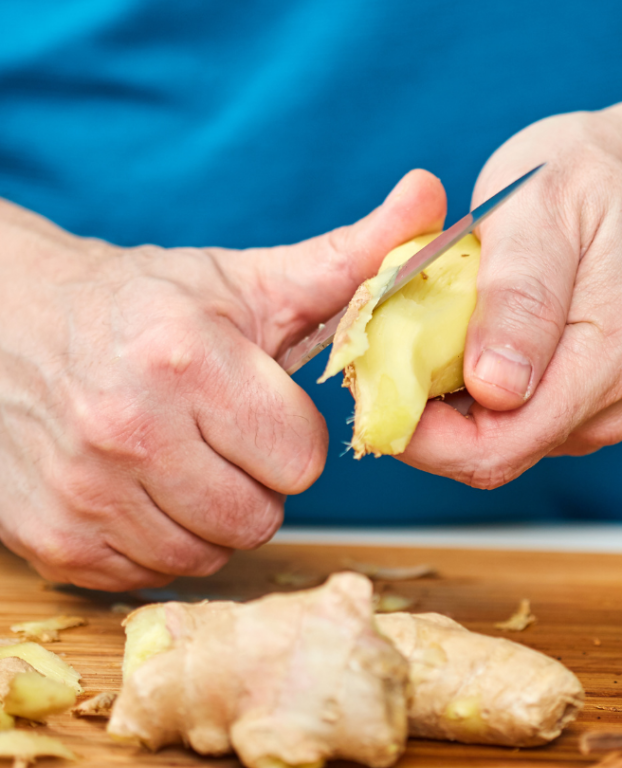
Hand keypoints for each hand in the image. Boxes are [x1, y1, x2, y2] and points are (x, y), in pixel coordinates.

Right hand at [0, 170, 445, 588]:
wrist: (12, 319)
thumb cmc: (149, 305)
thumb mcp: (251, 280)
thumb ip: (352, 255)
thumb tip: (433, 194)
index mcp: (187, 358)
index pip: (300, 458)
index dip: (293, 436)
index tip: (264, 408)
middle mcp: (128, 428)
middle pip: (259, 515)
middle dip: (257, 480)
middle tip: (225, 436)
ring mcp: (84, 491)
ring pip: (208, 554)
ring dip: (212, 516)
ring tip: (185, 458)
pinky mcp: (54, 540)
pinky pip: (150, 574)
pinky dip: (159, 540)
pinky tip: (143, 486)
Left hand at [398, 101, 621, 487]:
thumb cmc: (592, 178)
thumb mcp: (544, 207)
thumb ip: (521, 298)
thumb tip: (497, 388)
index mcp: (603, 362)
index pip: (495, 447)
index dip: (419, 434)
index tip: (371, 378)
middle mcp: (607, 404)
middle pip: (489, 456)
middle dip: (422, 417)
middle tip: (383, 344)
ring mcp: (596, 408)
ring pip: (494, 442)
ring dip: (442, 401)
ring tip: (423, 327)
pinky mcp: (581, 401)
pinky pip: (510, 421)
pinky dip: (467, 389)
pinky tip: (458, 335)